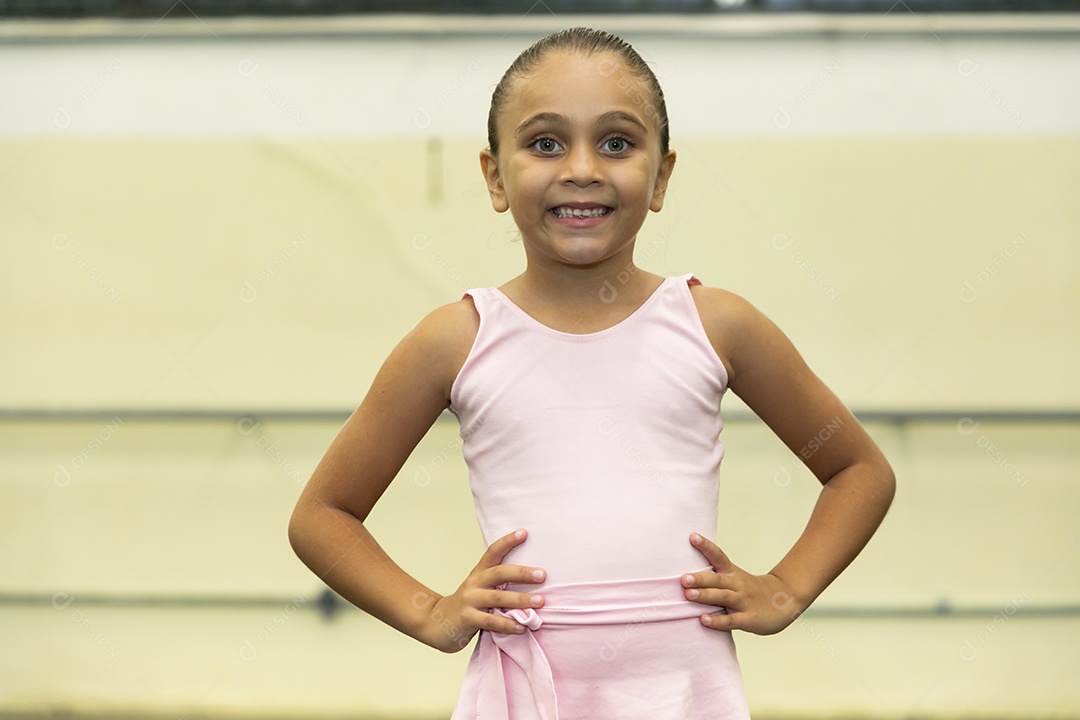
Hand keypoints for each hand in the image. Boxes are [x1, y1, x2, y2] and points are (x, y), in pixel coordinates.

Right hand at [418, 528, 546, 652]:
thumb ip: (498, 585)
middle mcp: (474, 583)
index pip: (493, 552)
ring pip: (497, 597)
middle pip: (499, 573)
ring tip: (539, 601)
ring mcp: (469, 600)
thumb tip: (531, 581)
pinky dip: (507, 624)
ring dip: (520, 599)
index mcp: (479, 573)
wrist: (436, 623)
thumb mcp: (479, 589)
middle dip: (522, 573)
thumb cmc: (467, 606)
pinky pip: (491, 621)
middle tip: (542, 574)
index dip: (508, 542)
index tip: (524, 533)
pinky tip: (521, 628)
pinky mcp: (467, 619)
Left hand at [682, 532, 802, 635]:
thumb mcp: (735, 577)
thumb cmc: (751, 590)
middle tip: (683, 578)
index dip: (706, 546)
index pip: (718, 556)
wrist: (784, 601)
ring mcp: (743, 601)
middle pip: (717, 579)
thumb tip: (685, 573)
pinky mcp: (748, 619)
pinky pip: (731, 620)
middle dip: (699, 578)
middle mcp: (737, 584)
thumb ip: (714, 576)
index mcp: (732, 572)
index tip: (692, 536)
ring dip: (705, 596)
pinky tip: (704, 619)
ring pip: (723, 597)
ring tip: (688, 594)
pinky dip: (718, 620)